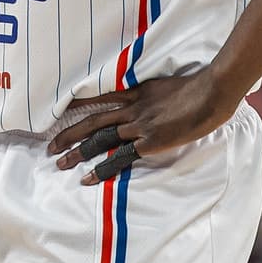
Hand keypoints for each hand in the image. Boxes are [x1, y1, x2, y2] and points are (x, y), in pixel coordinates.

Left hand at [45, 69, 238, 184]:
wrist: (211, 92)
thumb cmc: (198, 87)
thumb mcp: (169, 84)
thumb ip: (155, 92)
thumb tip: (154, 97)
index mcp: (137, 91)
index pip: (100, 96)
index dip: (79, 104)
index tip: (60, 110)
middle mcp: (132, 107)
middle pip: (92, 121)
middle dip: (69, 134)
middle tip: (50, 146)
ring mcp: (139, 125)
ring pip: (99, 138)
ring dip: (77, 151)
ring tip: (59, 163)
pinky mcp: (148, 142)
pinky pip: (119, 158)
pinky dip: (101, 169)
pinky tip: (87, 179)